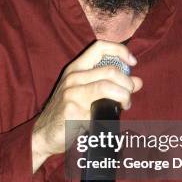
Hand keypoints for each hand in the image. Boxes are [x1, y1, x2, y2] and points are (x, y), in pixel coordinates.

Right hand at [31, 40, 142, 171]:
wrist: (44, 134)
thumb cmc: (67, 113)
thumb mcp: (86, 92)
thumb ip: (111, 84)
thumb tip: (137, 81)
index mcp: (76, 68)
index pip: (100, 47)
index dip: (120, 51)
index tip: (132, 63)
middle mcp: (73, 77)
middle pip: (110, 70)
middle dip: (127, 83)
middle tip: (129, 95)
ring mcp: (71, 92)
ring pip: (108, 86)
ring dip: (124, 96)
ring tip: (125, 104)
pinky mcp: (73, 110)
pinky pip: (100, 107)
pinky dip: (112, 112)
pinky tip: (110, 117)